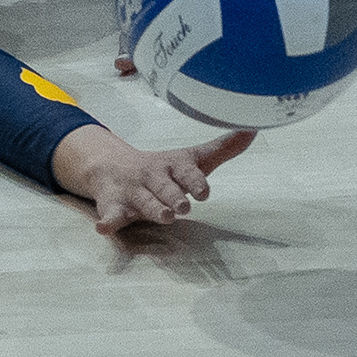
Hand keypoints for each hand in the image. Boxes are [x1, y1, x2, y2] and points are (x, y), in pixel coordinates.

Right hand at [50, 122, 252, 234]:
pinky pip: (109, 216)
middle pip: (165, 188)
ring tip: (165, 216)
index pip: (187, 171)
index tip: (204, 192)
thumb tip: (254, 128)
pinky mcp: (113, 207)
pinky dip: (106, 223)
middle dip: (175, 196)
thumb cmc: (162, 170)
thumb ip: (221, 149)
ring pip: (143, 202)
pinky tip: (103, 228)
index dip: (196, 180)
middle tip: (184, 207)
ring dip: (153, 209)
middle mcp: (152, 176)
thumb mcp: (190, 159)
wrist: (110, 166)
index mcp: (173, 165)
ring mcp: (132, 192)